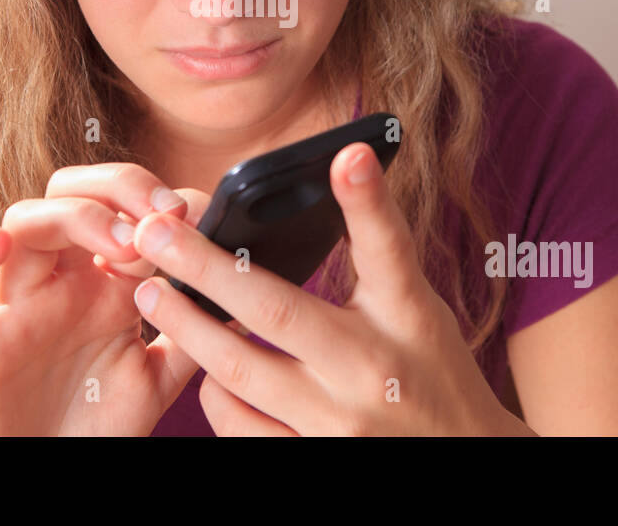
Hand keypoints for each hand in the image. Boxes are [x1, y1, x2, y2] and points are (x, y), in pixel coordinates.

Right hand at [0, 164, 210, 435]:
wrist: (42, 483)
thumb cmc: (89, 432)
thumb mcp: (155, 381)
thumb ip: (190, 335)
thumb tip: (235, 290)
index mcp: (102, 287)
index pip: (126, 211)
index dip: (162, 202)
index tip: (201, 215)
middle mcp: (58, 286)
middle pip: (71, 193)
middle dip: (119, 188)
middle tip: (163, 214)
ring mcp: (12, 310)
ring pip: (21, 222)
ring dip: (74, 215)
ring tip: (123, 243)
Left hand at [126, 142, 514, 435]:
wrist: (464, 459)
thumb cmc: (428, 368)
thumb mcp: (415, 305)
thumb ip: (377, 249)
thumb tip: (344, 162)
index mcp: (408, 318)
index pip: (388, 250)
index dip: (368, 200)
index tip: (346, 155)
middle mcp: (374, 370)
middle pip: (275, 310)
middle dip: (205, 267)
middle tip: (153, 233)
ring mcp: (340, 424)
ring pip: (240, 372)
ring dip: (190, 328)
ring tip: (154, 293)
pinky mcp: (313, 460)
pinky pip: (240, 428)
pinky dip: (214, 393)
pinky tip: (206, 367)